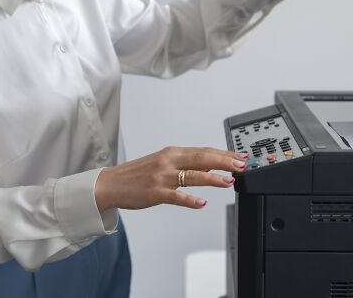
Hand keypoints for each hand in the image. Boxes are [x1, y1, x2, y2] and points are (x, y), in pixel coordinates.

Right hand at [94, 146, 247, 211]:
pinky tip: (202, 202)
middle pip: (201, 158)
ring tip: (229, 181)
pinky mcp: (155, 193)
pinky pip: (176, 196)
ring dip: (213, 178)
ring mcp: (162, 177)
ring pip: (192, 176)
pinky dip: (190, 199)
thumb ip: (186, 163)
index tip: (239, 156)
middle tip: (241, 165)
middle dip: (224, 161)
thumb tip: (212, 166)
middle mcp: (168, 161)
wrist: (111, 183)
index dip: (223, 153)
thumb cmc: (138, 173)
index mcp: (172, 152)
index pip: (203, 150)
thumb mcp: (163, 162)